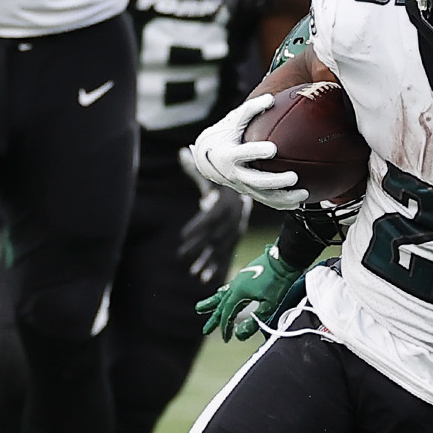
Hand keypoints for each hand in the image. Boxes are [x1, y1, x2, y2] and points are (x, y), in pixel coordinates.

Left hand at [175, 150, 252, 284]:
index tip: (183, 236)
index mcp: (227, 205)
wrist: (251, 192)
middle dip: (198, 247)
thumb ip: (196, 168)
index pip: (210, 217)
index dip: (197, 227)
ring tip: (194, 274)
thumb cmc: (226, 182)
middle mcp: (232, 220)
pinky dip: (216, 268)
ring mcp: (235, 232)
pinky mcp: (234, 240)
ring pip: (221, 249)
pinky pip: (225, 256)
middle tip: (180, 255)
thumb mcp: (213, 175)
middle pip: (214, 236)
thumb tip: (182, 152)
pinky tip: (204, 280)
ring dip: (208, 262)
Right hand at [186, 93, 307, 207]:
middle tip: (294, 176)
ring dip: (284, 197)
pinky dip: (283, 204)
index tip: (273, 149)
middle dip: (275, 181)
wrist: (207, 158)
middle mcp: (235, 174)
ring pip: (264, 196)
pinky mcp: (249, 193)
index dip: (256, 152)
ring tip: (305, 195)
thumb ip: (251, 109)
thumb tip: (271, 98)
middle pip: (256, 181)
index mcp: (229, 154)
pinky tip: (301, 203)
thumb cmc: (225, 134)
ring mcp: (242, 186)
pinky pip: (267, 201)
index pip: (243, 154)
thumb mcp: (233, 120)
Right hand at [196, 244, 307, 340]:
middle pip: (221, 305)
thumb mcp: (268, 305)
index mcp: (238, 293)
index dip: (225, 328)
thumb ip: (254, 321)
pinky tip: (221, 292)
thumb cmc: (278, 282)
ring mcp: (240, 279)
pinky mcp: (246, 275)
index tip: (226, 339)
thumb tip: (239, 335)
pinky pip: (230, 286)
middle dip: (214, 319)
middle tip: (205, 330)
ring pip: (223, 294)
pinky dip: (223, 293)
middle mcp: (235, 285)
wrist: (285, 258)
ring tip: (200, 308)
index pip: (227, 314)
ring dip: (212, 303)